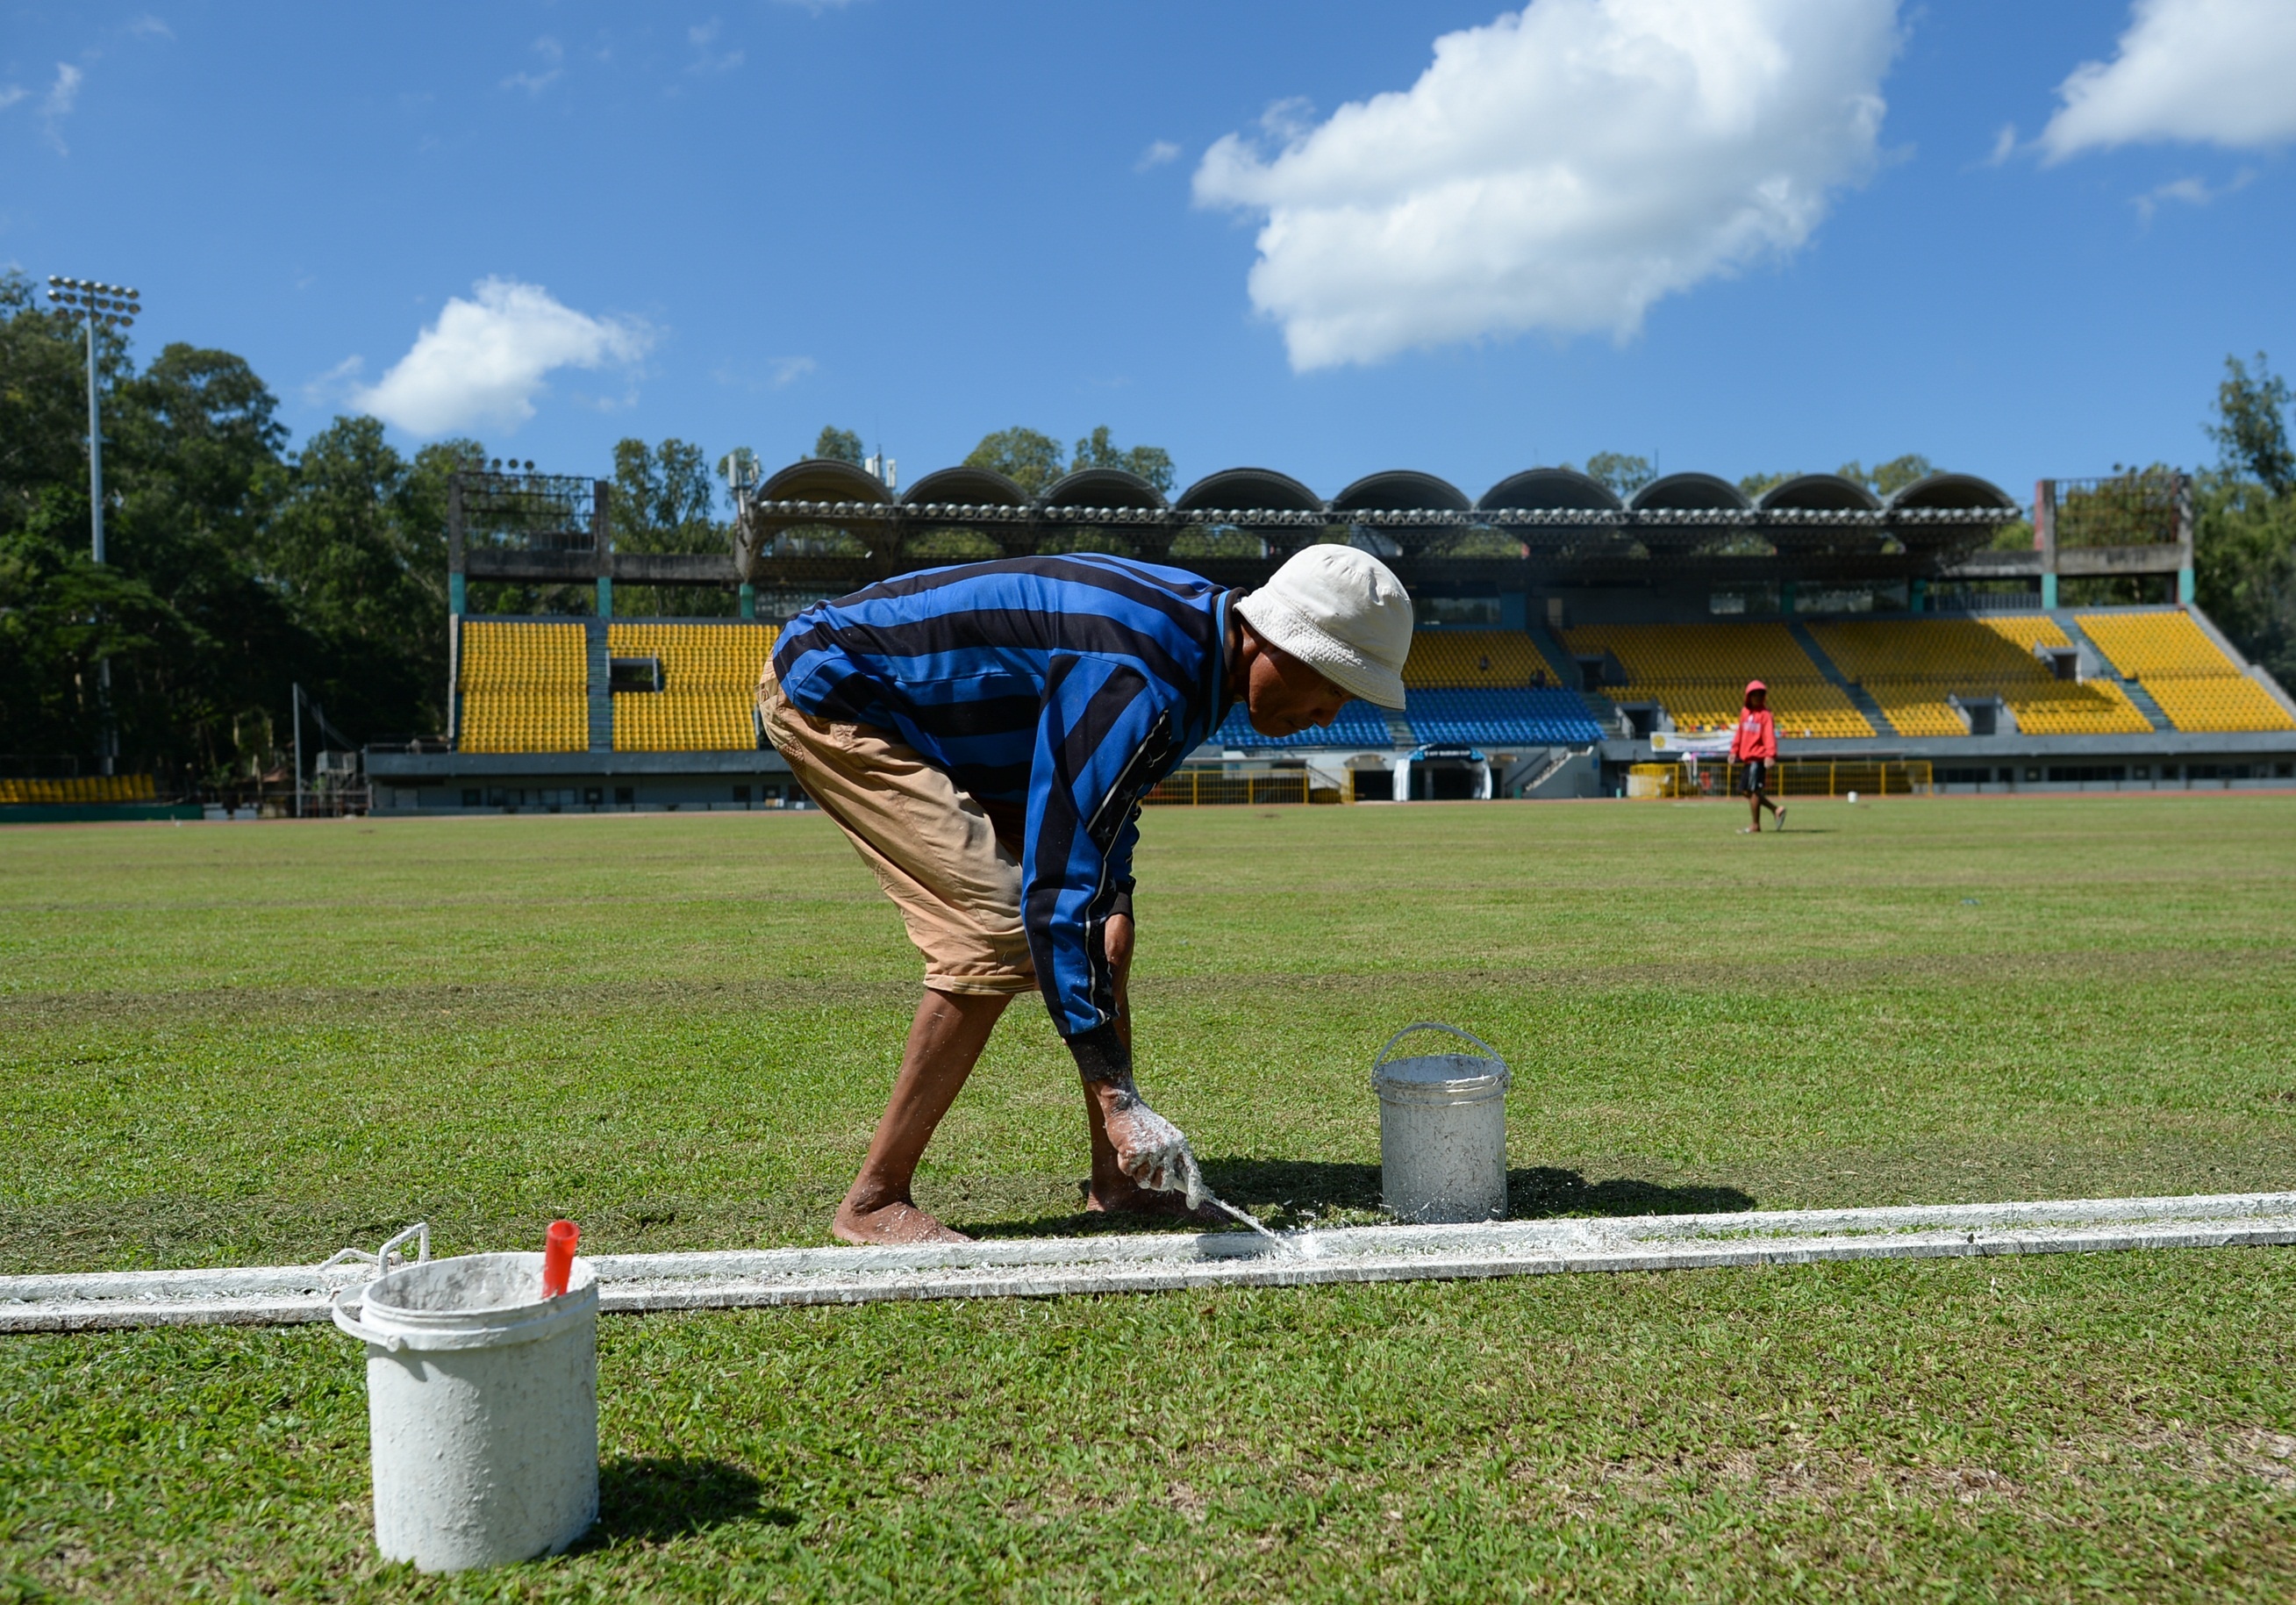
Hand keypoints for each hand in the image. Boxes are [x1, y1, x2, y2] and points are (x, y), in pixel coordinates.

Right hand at [1099, 1088, 1206, 1206]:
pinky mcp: (1135, 1151)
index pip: (1192, 1171)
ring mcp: (1152, 1150)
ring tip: (1136, 1153)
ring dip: (1137, 1172)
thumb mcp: (1165, 1137)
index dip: (1194, 1190)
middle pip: (1164, 1183)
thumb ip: (1172, 1157)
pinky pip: (1128, 1171)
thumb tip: (1178, 1183)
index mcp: (1180, 1144)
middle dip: (1153, 1181)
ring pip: (1144, 1180)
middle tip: (1145, 1167)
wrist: (1126, 1106)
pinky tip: (1125, 1147)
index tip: (1193, 1203)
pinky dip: (1124, 1163)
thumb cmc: (1144, 1125)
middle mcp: (1169, 1147)